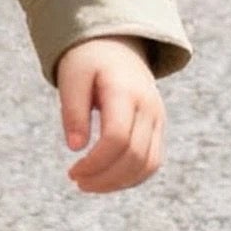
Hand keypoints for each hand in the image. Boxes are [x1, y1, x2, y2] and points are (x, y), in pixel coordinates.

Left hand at [55, 35, 163, 193]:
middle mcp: (148, 107)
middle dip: (105, 178)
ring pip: (148, 164)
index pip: (117, 138)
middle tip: (77, 181)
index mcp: (125, 91)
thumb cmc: (88, 61)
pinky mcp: (158, 128)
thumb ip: (73, 110)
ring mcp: (158, 118)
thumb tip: (75, 148)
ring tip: (89, 184)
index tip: (72, 172)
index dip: (95, 162)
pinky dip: (132, 177)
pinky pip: (152, 161)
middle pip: (134, 156)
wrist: (116, 46)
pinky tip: (107, 180)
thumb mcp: (72, 78)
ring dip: (119, 183)